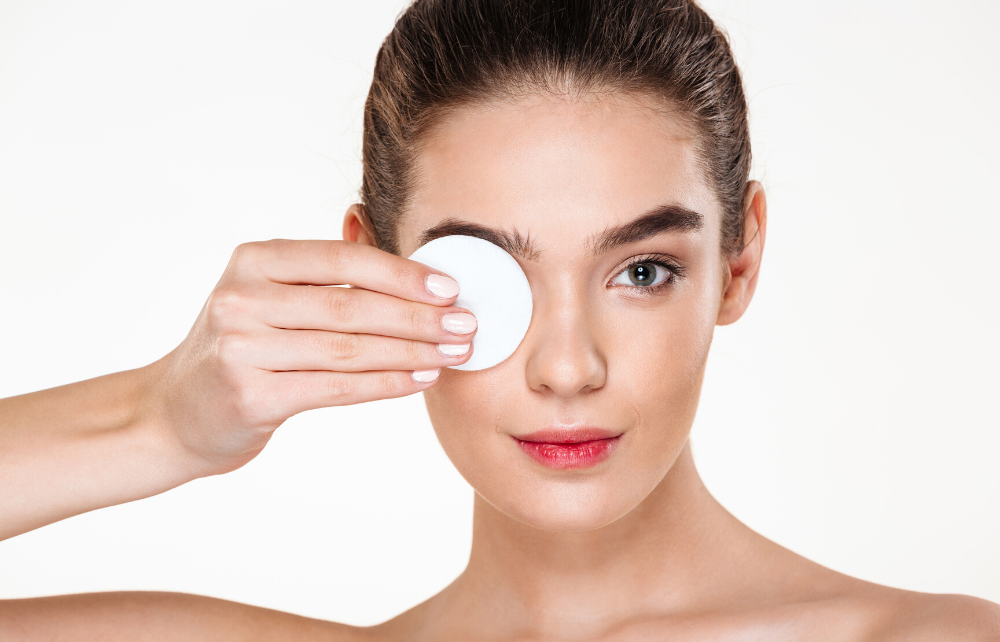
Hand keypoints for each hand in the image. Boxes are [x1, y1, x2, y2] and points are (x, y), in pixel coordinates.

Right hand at [146, 239, 474, 474]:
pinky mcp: (250, 395)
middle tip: (466, 325)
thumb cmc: (241, 347)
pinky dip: (385, 384)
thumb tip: (384, 235)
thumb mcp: (268, 295)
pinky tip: (419, 379)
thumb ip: (321, 270)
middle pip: (351, 306)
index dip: (401, 273)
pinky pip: (336, 388)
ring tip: (454, 353)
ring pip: (349, 349)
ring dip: (412, 351)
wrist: (175, 412)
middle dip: (419, 317)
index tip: (450, 287)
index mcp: (253, 260)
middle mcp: (242, 297)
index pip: (341, 260)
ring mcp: (241, 347)